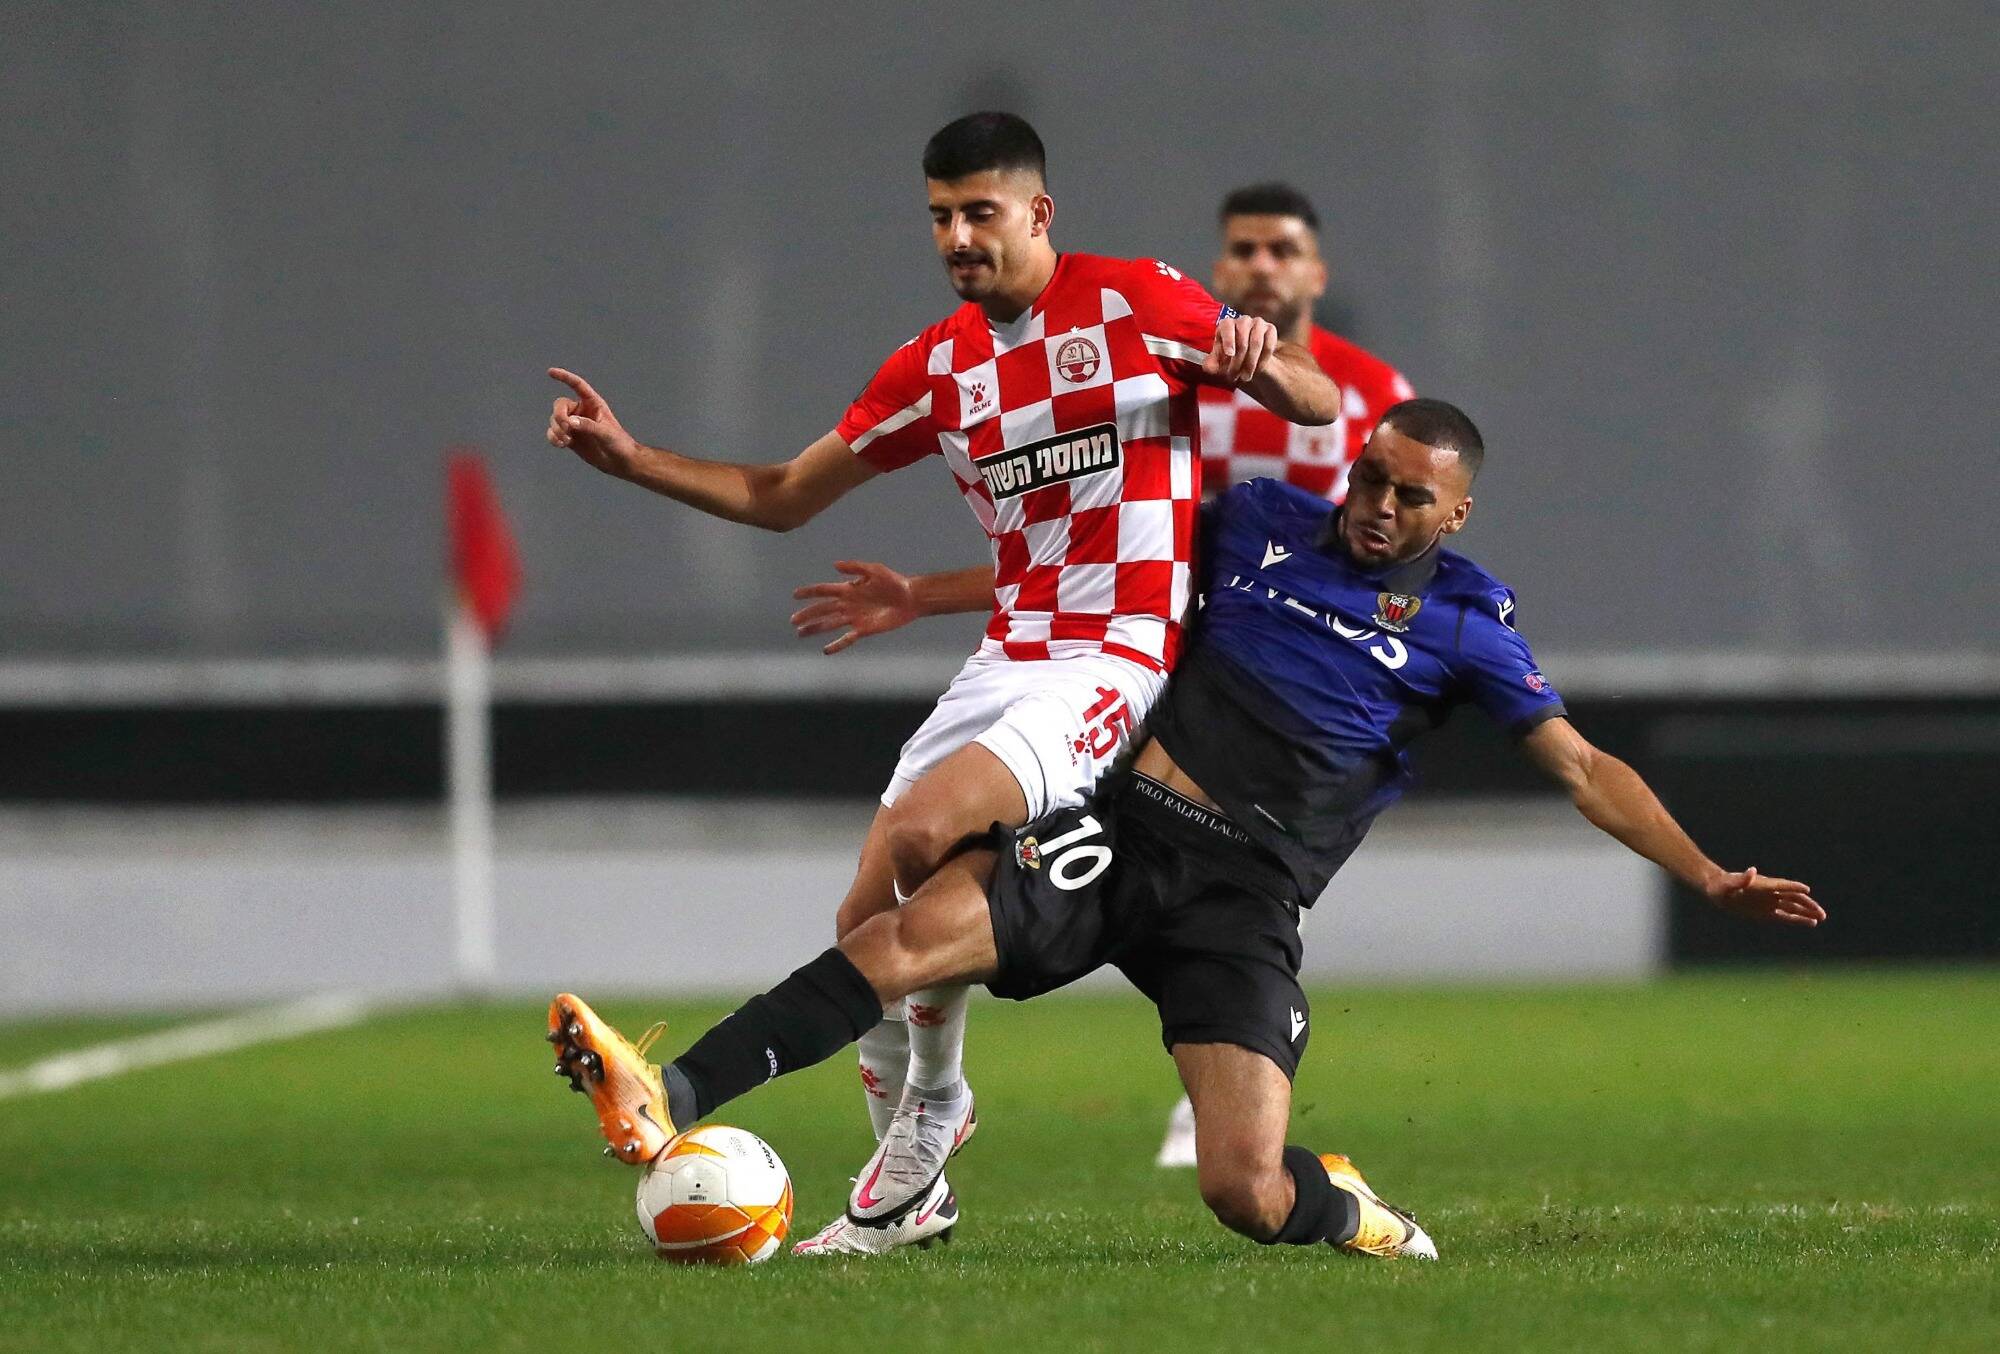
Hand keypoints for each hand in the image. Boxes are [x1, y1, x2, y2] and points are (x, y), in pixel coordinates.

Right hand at [547, 368, 640, 475]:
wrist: (620, 462)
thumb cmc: (618, 443)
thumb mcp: (605, 433)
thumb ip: (588, 426)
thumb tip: (570, 422)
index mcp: (593, 403)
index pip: (577, 385)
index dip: (564, 377)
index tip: (550, 372)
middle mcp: (581, 411)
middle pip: (560, 405)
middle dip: (559, 416)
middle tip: (567, 429)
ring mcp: (574, 425)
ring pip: (554, 420)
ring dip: (556, 430)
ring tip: (566, 441)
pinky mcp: (570, 437)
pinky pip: (553, 433)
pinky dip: (553, 438)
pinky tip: (561, 444)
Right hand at [790, 560, 919, 654]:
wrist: (910, 598)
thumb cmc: (894, 582)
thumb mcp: (875, 570)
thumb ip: (856, 567)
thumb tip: (835, 565)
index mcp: (848, 589)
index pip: (824, 590)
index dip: (809, 592)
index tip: (795, 595)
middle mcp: (848, 604)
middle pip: (822, 610)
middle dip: (807, 614)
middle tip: (793, 620)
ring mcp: (854, 618)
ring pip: (829, 624)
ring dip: (815, 629)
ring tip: (800, 633)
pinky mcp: (863, 630)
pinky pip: (846, 639)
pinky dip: (836, 645)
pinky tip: (825, 650)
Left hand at [1203, 313, 1279, 386]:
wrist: (1248, 361)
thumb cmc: (1229, 360)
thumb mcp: (1217, 364)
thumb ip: (1210, 365)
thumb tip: (1208, 368)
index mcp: (1226, 324)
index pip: (1227, 326)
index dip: (1228, 340)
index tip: (1230, 354)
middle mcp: (1242, 320)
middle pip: (1242, 339)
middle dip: (1238, 361)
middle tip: (1235, 376)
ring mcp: (1258, 323)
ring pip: (1256, 342)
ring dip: (1250, 363)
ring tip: (1246, 377)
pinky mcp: (1270, 329)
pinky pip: (1269, 345)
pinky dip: (1263, 360)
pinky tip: (1258, 370)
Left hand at [1703, 867, 1824, 926]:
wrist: (1717, 890)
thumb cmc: (1721, 886)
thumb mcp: (1728, 884)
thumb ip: (1741, 879)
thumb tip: (1752, 871)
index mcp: (1763, 885)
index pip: (1782, 885)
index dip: (1793, 886)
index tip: (1806, 889)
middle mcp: (1770, 893)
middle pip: (1793, 898)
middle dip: (1807, 905)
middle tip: (1821, 913)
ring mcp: (1770, 903)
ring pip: (1793, 907)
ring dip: (1807, 912)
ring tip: (1821, 918)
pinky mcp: (1767, 913)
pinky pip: (1786, 916)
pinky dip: (1798, 919)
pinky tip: (1810, 922)